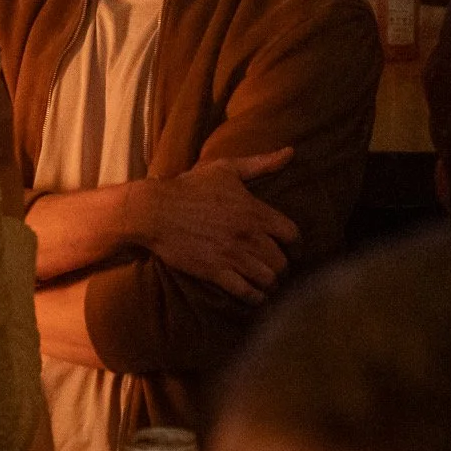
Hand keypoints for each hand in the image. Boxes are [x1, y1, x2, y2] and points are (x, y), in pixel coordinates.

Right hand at [133, 149, 298, 301]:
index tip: (291, 249)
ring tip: (267, 283)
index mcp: (254, 210)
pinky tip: (255, 295)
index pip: (292, 234)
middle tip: (277, 268)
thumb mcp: (226, 169)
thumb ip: (261, 163)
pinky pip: (246, 292)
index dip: (295, 245)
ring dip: (270, 284)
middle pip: (282, 261)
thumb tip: (290, 152)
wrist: (154, 211)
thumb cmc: (190, 187)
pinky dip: (255, 297)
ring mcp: (232, 255)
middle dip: (282, 267)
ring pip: (267, 279)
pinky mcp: (215, 272)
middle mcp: (248, 235)